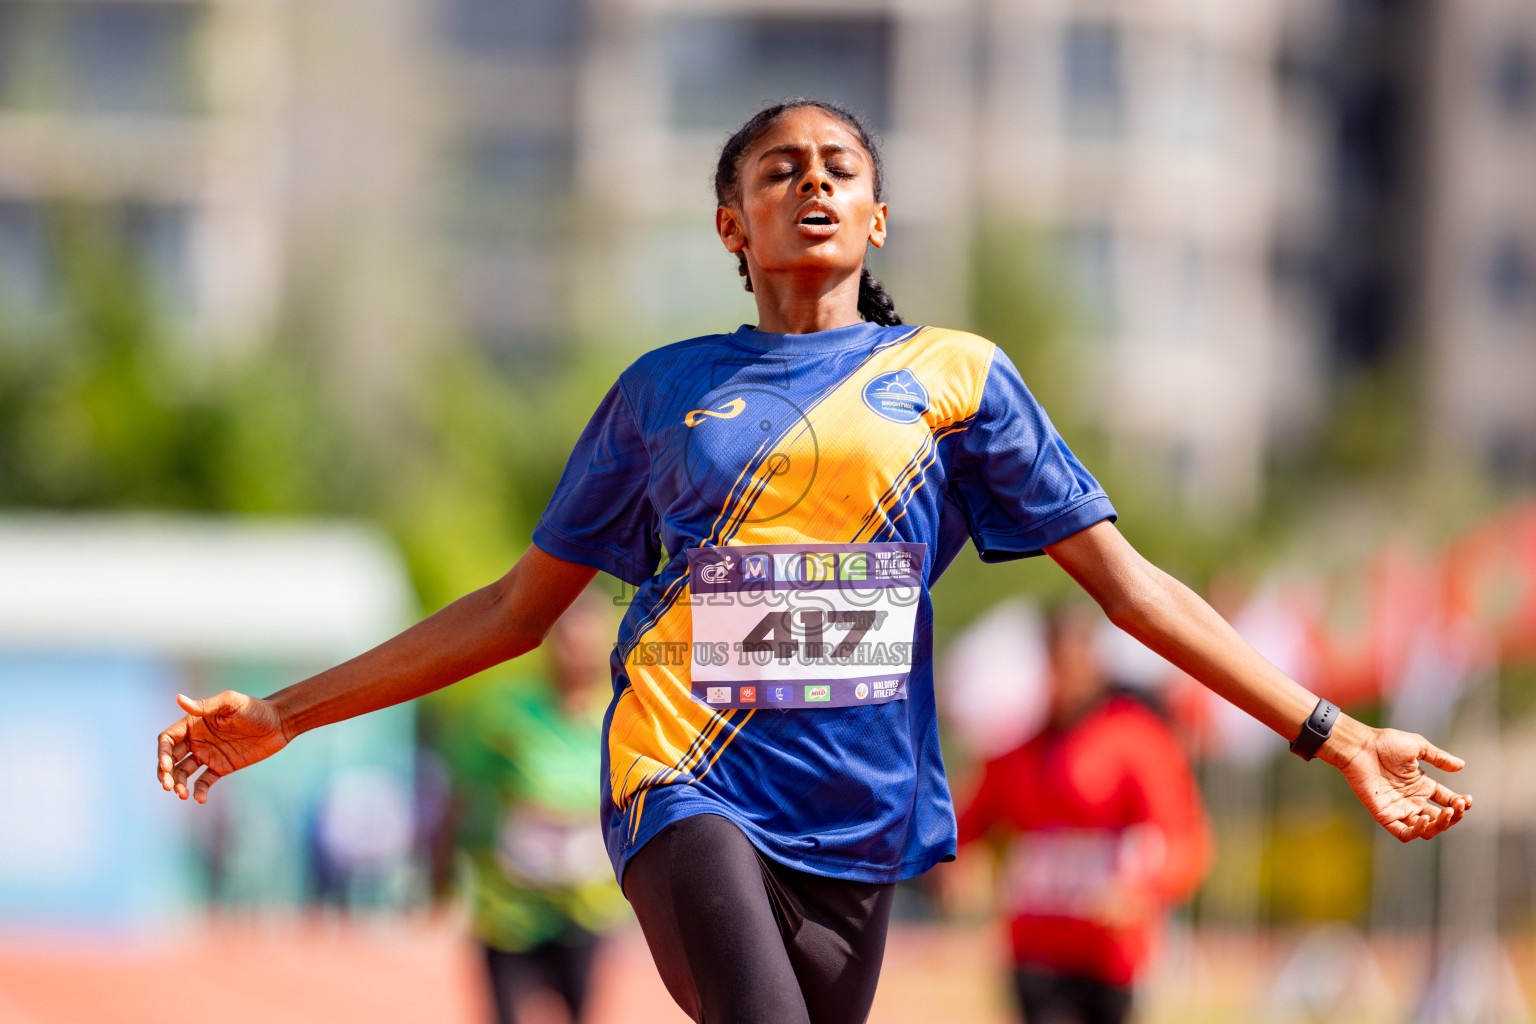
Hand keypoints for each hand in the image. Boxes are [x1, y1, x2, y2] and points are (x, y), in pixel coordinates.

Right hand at [157, 691, 289, 803]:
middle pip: (171, 758)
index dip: (162, 753)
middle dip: (165, 773)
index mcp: (194, 723)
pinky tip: (199, 799)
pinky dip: (199, 791)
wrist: (279, 723)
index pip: (168, 739)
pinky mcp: (221, 767)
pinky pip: (204, 781)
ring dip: (179, 784)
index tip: (166, 767)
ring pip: (184, 772)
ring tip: (182, 795)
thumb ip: (205, 706)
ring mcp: (208, 754)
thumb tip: (179, 699)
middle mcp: (197, 740)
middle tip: (168, 786)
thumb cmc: (255, 708)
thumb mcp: (230, 703)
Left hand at [1332, 727, 1471, 841]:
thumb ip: (1438, 757)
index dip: (1461, 804)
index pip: (1448, 801)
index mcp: (1422, 785)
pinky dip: (1416, 831)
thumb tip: (1461, 765)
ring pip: (1426, 830)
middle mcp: (1413, 800)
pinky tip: (1425, 818)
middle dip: (1454, 816)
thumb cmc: (1385, 744)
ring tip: (1445, 812)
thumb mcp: (1417, 747)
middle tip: (1457, 806)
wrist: (1360, 747)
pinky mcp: (1384, 815)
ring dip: (1440, 825)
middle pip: (1440, 819)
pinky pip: (1403, 833)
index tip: (1467, 799)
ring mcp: (1399, 809)